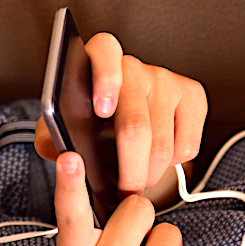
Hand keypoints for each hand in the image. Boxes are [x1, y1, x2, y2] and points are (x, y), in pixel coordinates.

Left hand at [35, 32, 207, 195]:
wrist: (116, 125)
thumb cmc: (83, 125)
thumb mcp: (57, 130)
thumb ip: (51, 138)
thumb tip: (67, 159)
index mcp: (96, 63)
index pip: (104, 54)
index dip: (105, 81)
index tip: (101, 110)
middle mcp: (133, 66)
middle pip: (136, 125)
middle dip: (129, 170)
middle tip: (122, 191)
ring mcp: (166, 79)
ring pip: (162, 145)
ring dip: (148, 175)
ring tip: (133, 182)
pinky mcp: (193, 96)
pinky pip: (186, 146)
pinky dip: (170, 165)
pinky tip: (153, 160)